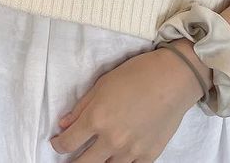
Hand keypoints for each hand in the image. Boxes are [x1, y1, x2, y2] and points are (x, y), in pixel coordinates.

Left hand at [50, 47, 202, 161]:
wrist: (172, 79)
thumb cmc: (136, 75)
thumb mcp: (101, 85)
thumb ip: (80, 108)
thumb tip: (64, 124)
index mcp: (96, 119)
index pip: (67, 143)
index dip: (58, 145)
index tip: (57, 143)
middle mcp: (112, 139)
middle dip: (72, 162)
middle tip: (71, 157)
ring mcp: (131, 151)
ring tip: (95, 156)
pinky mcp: (149, 156)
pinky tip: (117, 157)